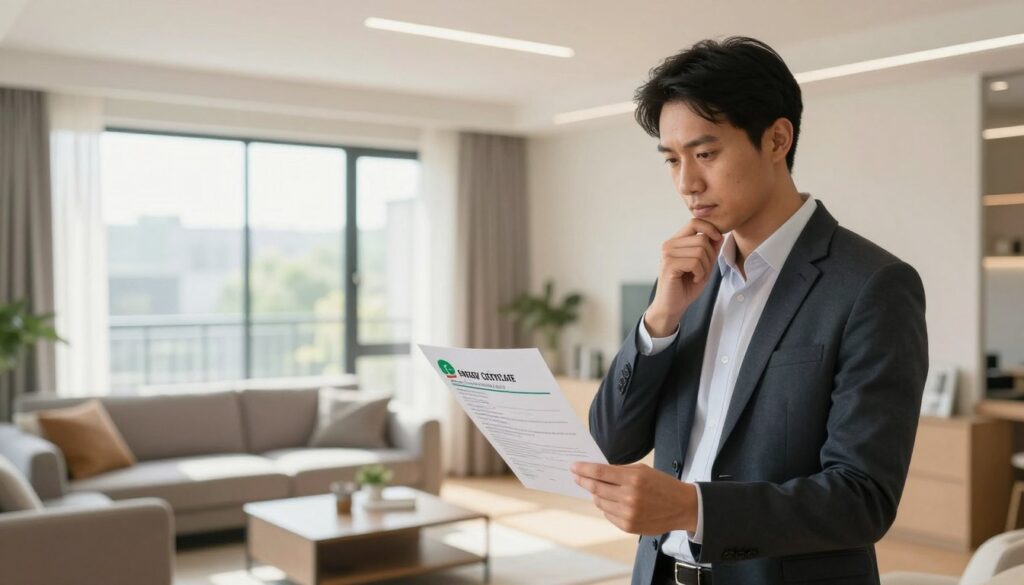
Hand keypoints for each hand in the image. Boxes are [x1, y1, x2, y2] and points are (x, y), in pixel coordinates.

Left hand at [571, 462, 697, 534]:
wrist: (682, 507)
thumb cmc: (662, 485)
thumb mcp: (643, 470)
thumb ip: (620, 471)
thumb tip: (596, 472)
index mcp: (633, 479)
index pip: (600, 472)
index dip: (584, 469)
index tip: (573, 467)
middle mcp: (629, 497)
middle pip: (596, 488)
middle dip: (583, 481)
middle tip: (576, 476)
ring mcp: (628, 513)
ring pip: (600, 502)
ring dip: (595, 495)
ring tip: (597, 489)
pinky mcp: (628, 526)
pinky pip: (608, 514)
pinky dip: (606, 507)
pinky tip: (612, 502)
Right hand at [645, 219, 722, 336]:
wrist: (672, 306)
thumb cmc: (687, 286)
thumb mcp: (704, 265)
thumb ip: (710, 250)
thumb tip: (721, 235)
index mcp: (676, 241)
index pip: (694, 222)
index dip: (710, 228)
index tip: (718, 239)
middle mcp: (669, 245)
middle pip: (701, 239)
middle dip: (710, 256)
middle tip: (703, 270)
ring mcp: (667, 254)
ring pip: (700, 251)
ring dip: (705, 267)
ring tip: (698, 276)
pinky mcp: (669, 265)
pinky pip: (694, 262)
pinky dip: (700, 273)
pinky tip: (694, 279)